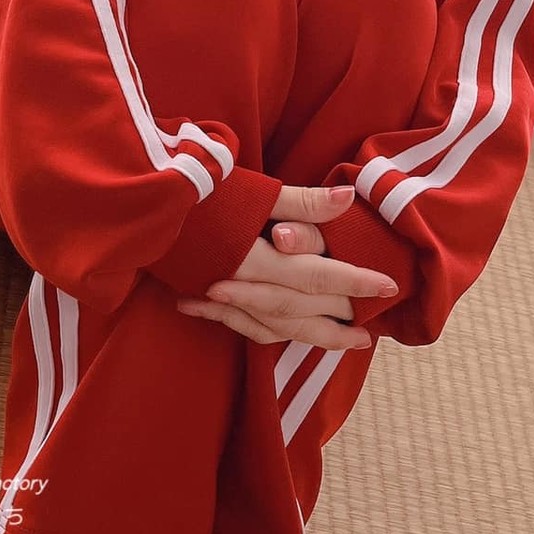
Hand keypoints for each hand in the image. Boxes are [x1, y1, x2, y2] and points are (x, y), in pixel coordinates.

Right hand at [174, 183, 396, 349]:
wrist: (144, 203)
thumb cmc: (200, 190)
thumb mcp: (254, 190)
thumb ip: (301, 202)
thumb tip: (348, 199)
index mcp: (258, 255)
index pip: (318, 275)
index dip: (355, 282)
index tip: (389, 287)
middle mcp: (242, 283)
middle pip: (299, 309)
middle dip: (338, 320)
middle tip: (370, 330)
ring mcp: (222, 293)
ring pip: (273, 325)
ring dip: (311, 336)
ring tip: (343, 343)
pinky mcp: (204, 294)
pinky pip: (241, 324)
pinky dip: (268, 332)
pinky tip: (284, 333)